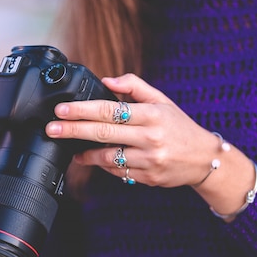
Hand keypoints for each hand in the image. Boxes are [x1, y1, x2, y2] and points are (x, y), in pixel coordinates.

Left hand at [44, 73, 218, 187]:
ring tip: (71, 148)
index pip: (110, 110)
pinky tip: (95, 159)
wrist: (204, 159)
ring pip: (107, 157)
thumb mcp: (162, 101)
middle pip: (103, 133)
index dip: (82, 110)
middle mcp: (150, 137)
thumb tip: (107, 79)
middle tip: (52, 128)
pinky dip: (104, 165)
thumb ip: (135, 87)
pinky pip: (117, 172)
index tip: (61, 110)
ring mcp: (148, 160)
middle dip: (73, 131)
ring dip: (85, 152)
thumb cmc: (179, 127)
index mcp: (152, 114)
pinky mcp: (147, 178)